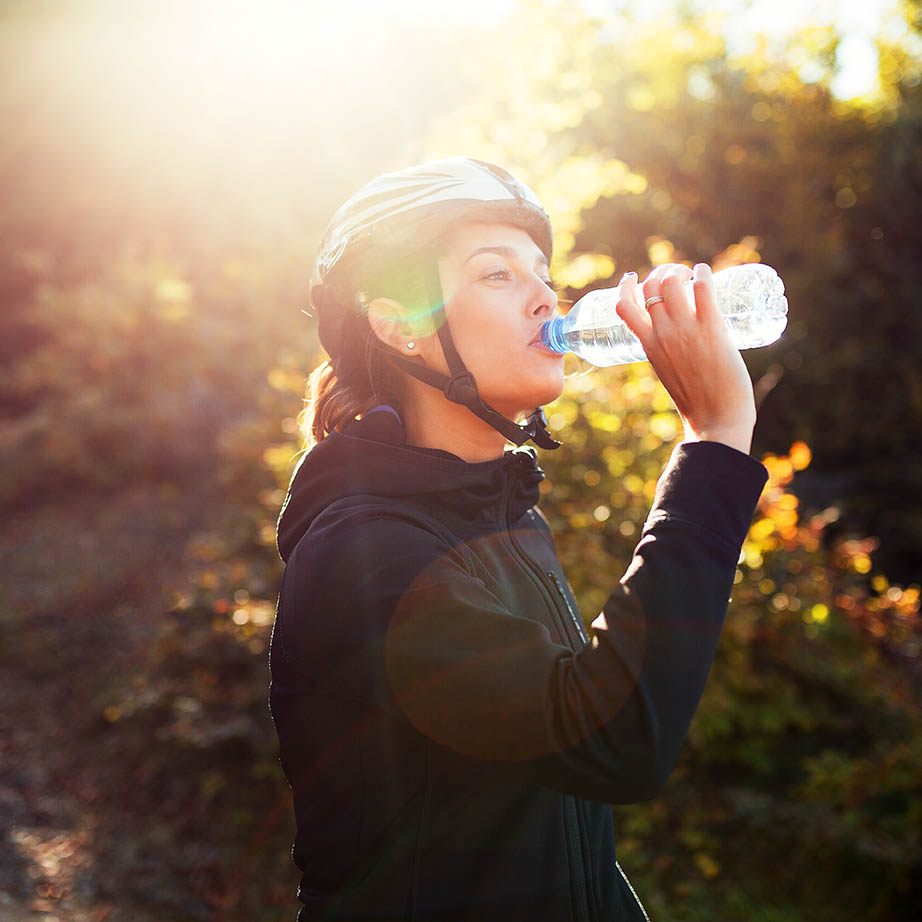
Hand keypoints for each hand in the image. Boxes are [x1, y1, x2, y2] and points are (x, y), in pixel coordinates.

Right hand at [615, 263, 755, 453]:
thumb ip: (669, 354)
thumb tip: (683, 343)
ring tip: (692, 274)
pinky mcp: (711, 326)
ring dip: (680, 270)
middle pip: (651, 286)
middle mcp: (661, 332)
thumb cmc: (696, 402)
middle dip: (661, 273)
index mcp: (647, 345)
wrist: (715, 419)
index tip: (634, 277)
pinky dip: (702, 273)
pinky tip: (705, 272)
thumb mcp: (668, 372)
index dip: (626, 286)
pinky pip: (702, 287)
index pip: (624, 305)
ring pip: (672, 281)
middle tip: (677, 275)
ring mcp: (685, 328)